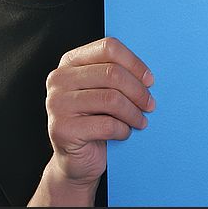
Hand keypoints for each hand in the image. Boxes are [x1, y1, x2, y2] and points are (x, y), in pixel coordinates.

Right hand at [43, 37, 154, 200]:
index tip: (150, 80)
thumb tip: (148, 75)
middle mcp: (59, 79)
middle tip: (150, 105)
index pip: (108, 48)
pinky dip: (123, 130)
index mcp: (70, 62)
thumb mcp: (103, 91)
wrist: (77, 160)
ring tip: (141, 121)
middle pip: (112, 73)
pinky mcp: (62, 129)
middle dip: (138, 91)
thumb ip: (116, 75)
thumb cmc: (95, 121)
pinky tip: (124, 133)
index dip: (134, 63)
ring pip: (111, 99)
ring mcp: (57, 103)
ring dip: (134, 112)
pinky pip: (106, 125)